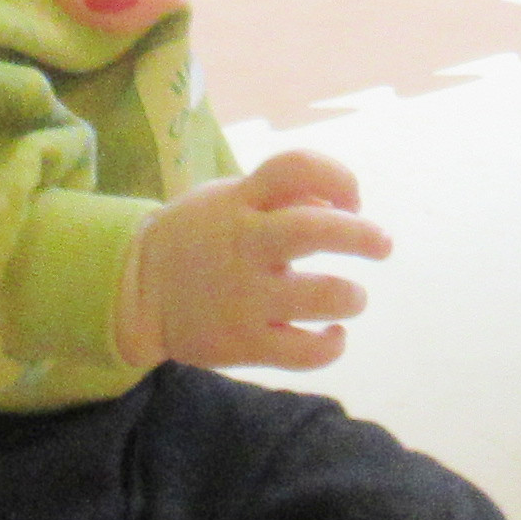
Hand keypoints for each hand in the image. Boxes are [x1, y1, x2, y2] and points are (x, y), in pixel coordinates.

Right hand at [117, 152, 396, 373]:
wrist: (138, 288)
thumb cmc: (202, 236)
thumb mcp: (231, 198)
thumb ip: (283, 197)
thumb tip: (340, 207)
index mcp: (241, 201)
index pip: (295, 168)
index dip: (338, 177)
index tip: (352, 199)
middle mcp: (244, 243)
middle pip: (313, 229)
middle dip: (360, 235)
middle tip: (383, 244)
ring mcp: (243, 296)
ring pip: (318, 296)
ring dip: (350, 296)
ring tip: (352, 297)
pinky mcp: (243, 343)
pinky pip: (302, 352)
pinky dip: (330, 345)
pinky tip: (332, 335)